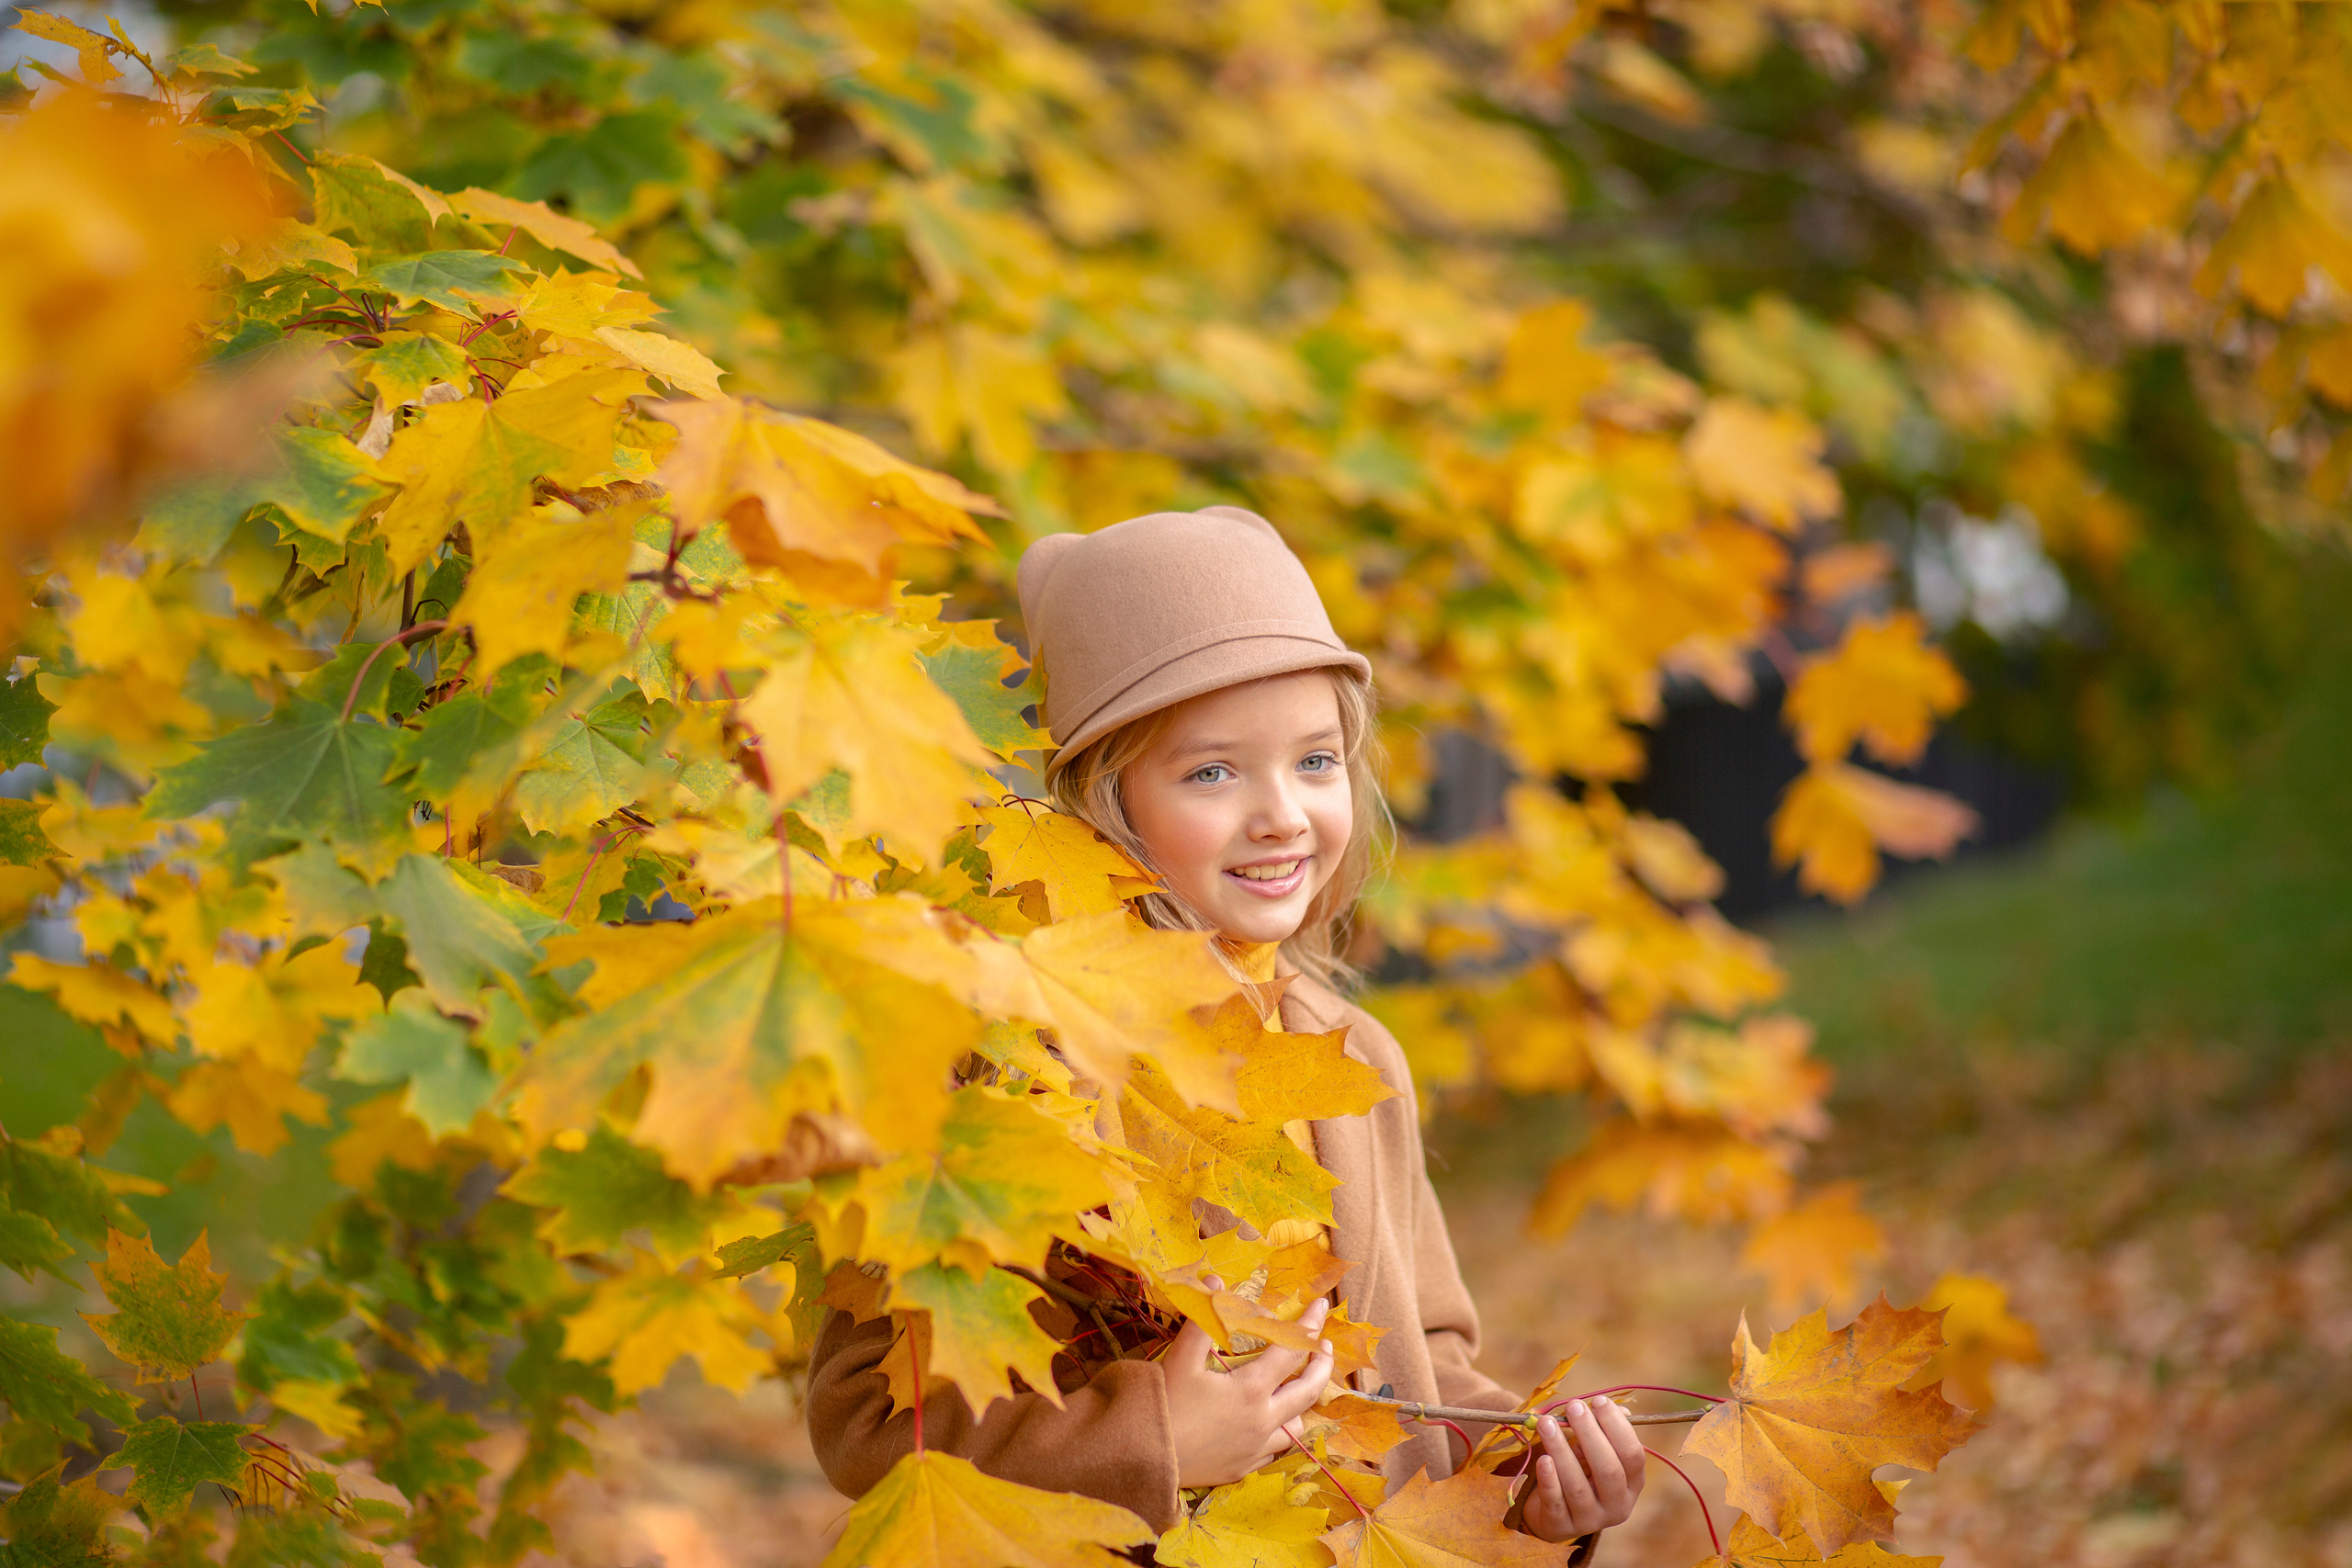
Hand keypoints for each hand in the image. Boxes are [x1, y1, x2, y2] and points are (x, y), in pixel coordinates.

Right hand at [1162, 1296, 1333, 1487]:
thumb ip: (1202, 1319)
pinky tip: (1268, 1426)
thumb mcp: (1180, 1358)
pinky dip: (1277, 1433)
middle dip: (1321, 1366)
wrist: (1142, 1458)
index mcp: (1251, 1390)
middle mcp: (1262, 1421)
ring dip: (1301, 1405)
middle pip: (1308, 1391)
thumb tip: (1216, 1282)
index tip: (1319, 1308)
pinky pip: (1273, 1450)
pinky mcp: (1242, 1469)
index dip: (1308, 1326)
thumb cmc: (1162, 1404)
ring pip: (1295, 1428)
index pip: (1291, 1351)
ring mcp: (1254, 1448)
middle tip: (1324, 1348)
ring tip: (1297, 1389)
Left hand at [1521, 1397, 1645, 1542]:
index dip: (1617, 1426)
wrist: (1553, 1514)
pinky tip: (1543, 1459)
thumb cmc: (1579, 1472)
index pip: (1632, 1455)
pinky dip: (1549, 1479)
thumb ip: (1602, 1432)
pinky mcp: (1561, 1526)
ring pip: (1578, 1486)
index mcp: (1632, 1484)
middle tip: (1573, 1406)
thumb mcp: (1592, 1453)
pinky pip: (1555, 1501)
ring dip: (1561, 1450)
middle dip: (1590, 1434)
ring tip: (1546, 1423)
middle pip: (1608, 1470)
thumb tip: (1617, 1407)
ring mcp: (1590, 1520)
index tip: (1598, 1401)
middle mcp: (1617, 1506)